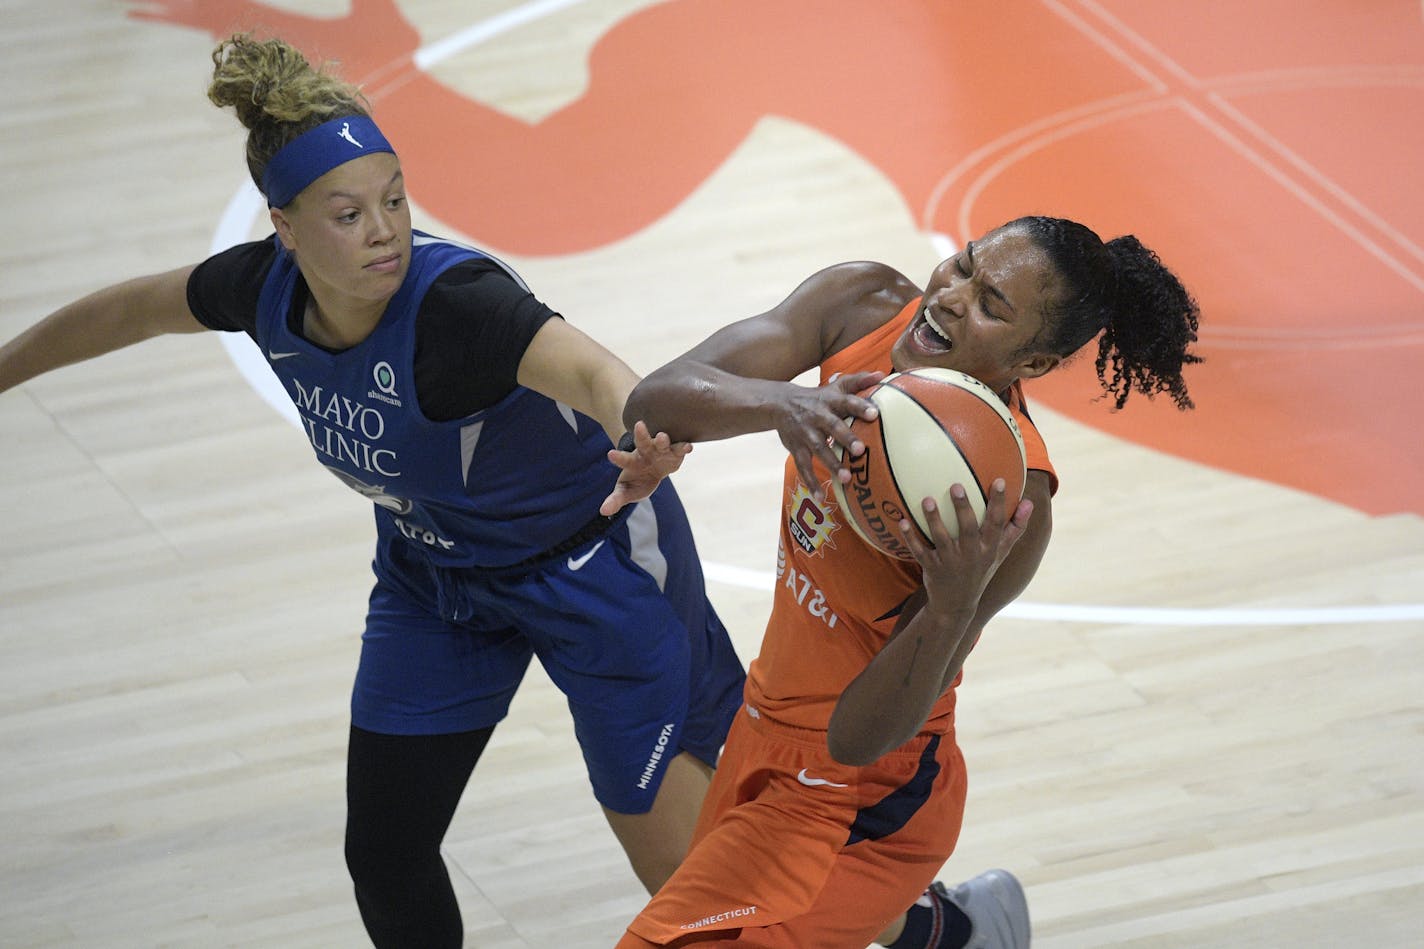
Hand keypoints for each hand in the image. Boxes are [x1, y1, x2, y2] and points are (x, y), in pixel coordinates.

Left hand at [599, 420, 692, 514]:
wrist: (654, 472)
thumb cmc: (637, 480)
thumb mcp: (626, 492)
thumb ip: (616, 499)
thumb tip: (603, 511)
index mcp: (632, 462)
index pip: (624, 460)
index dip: (618, 458)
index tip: (610, 454)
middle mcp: (646, 452)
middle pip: (642, 442)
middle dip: (641, 435)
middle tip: (639, 426)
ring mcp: (661, 451)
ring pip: (662, 442)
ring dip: (662, 440)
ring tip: (662, 437)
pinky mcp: (676, 454)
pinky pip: (680, 448)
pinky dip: (684, 447)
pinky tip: (688, 447)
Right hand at [774, 370, 882, 499]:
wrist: (780, 403)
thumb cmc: (818, 397)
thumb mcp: (836, 386)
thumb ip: (859, 381)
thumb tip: (882, 374)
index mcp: (831, 401)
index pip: (847, 402)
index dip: (860, 407)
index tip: (875, 414)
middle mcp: (818, 416)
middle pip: (833, 427)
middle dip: (846, 438)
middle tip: (861, 451)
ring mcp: (806, 433)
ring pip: (818, 449)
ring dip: (831, 464)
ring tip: (846, 479)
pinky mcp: (796, 448)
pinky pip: (803, 466)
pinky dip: (810, 482)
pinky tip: (820, 496)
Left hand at [900, 479, 1033, 619]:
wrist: (957, 604)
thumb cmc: (981, 570)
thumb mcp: (1001, 553)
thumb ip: (1015, 528)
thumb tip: (1030, 502)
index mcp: (989, 549)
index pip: (997, 523)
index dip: (999, 503)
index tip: (999, 480)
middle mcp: (971, 555)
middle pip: (968, 529)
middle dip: (963, 508)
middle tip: (956, 485)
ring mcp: (950, 562)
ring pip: (942, 539)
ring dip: (934, 519)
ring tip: (927, 500)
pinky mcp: (931, 568)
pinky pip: (919, 551)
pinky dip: (910, 537)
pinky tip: (901, 521)